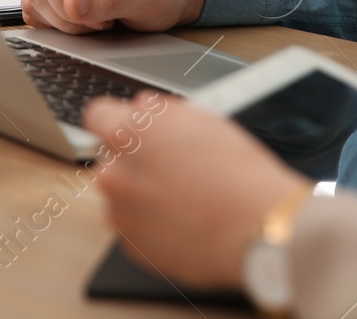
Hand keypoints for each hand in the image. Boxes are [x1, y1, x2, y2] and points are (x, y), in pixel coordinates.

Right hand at [23, 0, 205, 32]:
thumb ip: (108, 0)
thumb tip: (71, 4)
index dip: (66, 1)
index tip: (98, 18)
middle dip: (67, 15)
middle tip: (102, 20)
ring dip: (62, 20)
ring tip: (97, 17)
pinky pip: (35, 7)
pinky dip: (56, 22)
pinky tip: (83, 17)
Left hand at [84, 94, 308, 287]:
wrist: (259, 228)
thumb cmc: (238, 173)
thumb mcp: (202, 120)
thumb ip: (160, 111)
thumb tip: (144, 108)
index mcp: (128, 135)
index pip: (98, 115)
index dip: (118, 118)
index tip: (131, 126)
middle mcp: (115, 174)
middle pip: (109, 158)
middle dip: (132, 160)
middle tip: (171, 167)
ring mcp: (120, 215)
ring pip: (120, 196)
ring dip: (140, 194)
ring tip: (183, 198)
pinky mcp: (133, 248)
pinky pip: (134, 228)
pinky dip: (151, 225)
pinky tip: (184, 221)